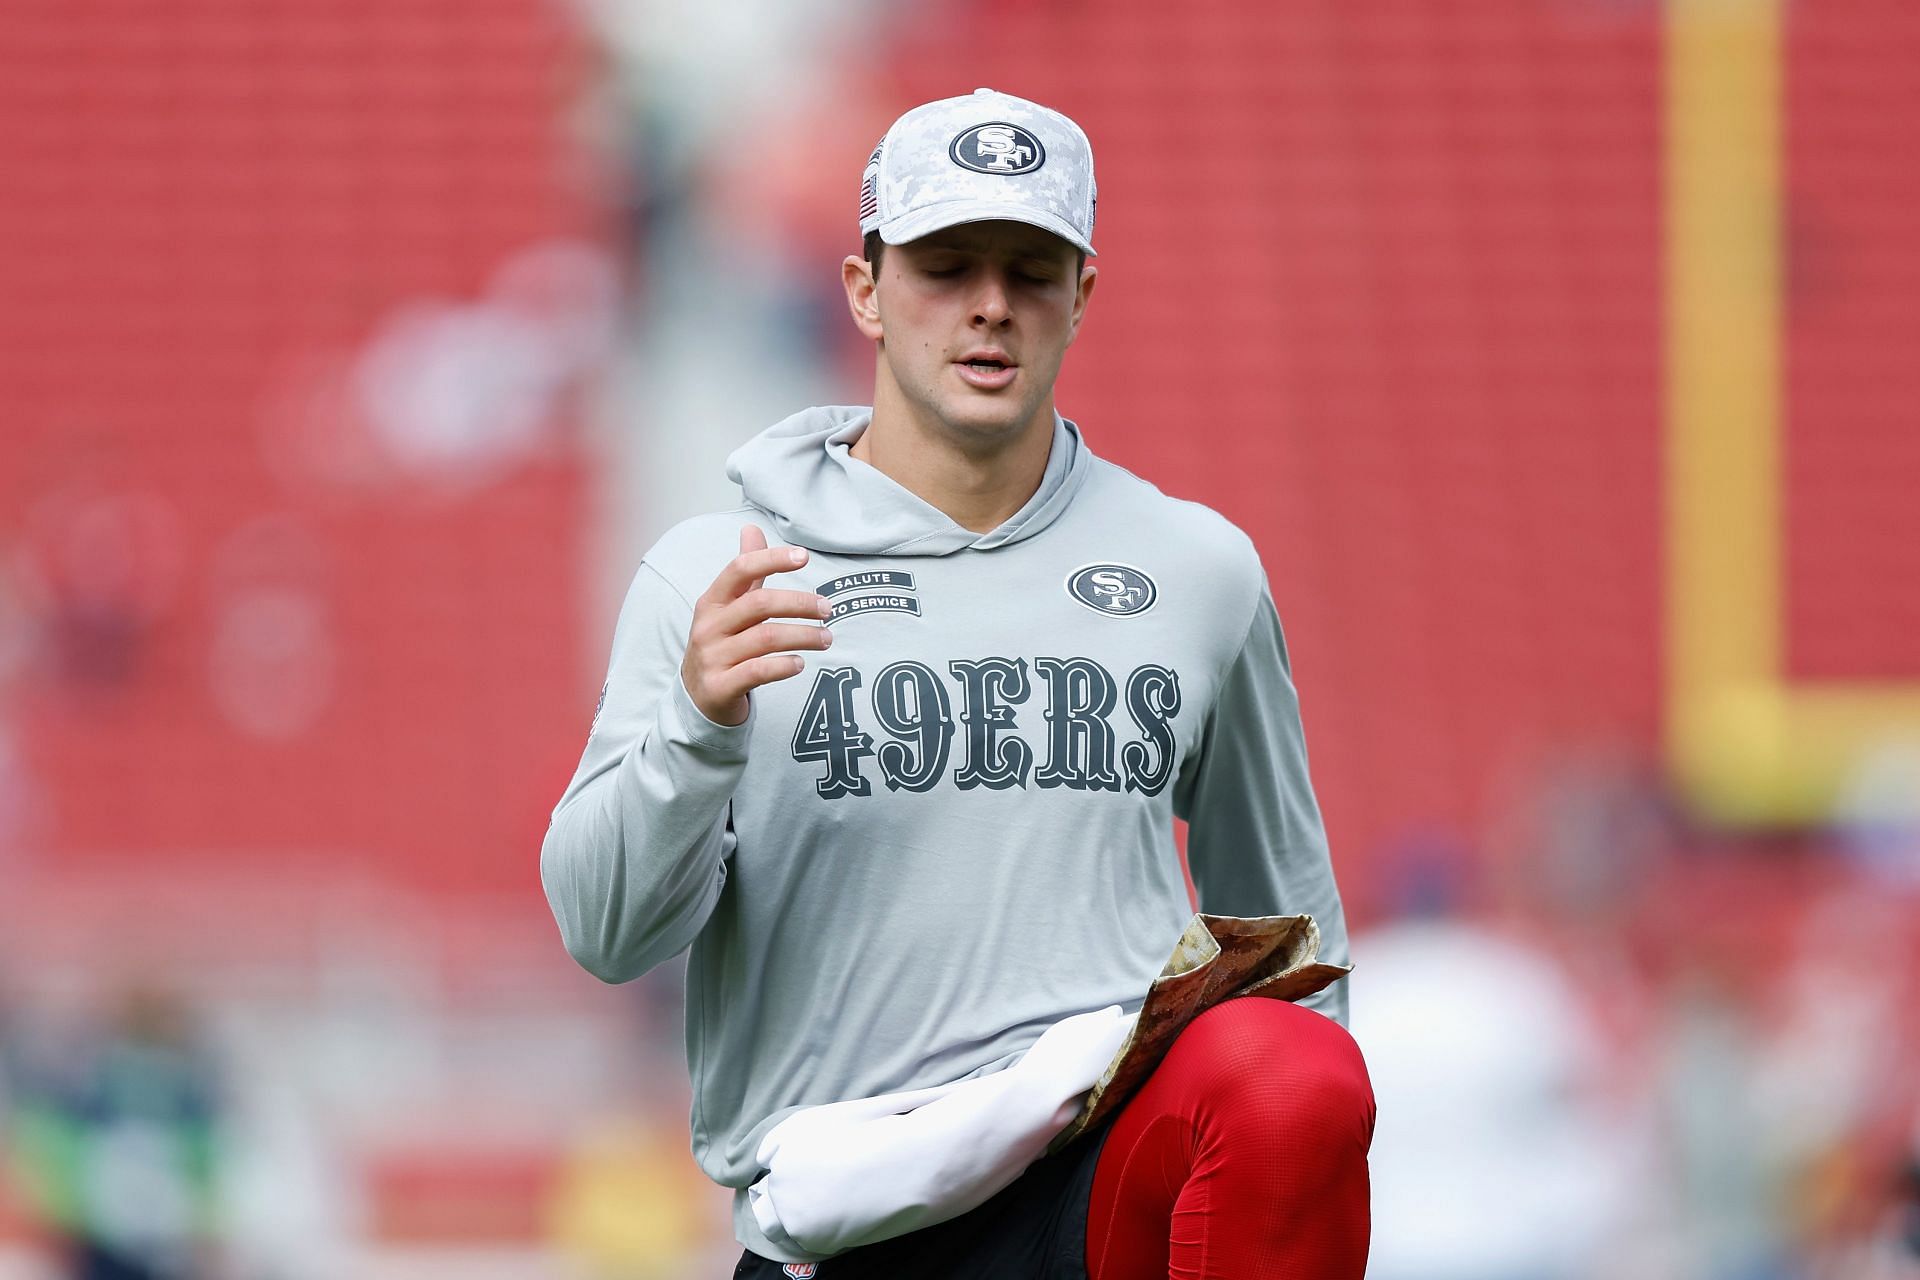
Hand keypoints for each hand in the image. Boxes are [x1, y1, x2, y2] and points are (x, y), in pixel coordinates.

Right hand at [681, 525, 831, 725]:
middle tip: (827, 609)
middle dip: (800, 604)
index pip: (740, 569)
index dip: (771, 559)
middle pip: (760, 604)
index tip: (804, 557)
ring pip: (766, 639)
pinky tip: (800, 663)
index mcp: (712, 601)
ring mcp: (713, 657)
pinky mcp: (720, 686)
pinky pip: (758, 671)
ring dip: (803, 636)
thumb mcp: (727, 607)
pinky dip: (784, 665)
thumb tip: (751, 528)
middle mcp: (709, 626)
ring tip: (826, 638)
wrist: (697, 698)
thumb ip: (745, 573)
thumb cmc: (721, 644)